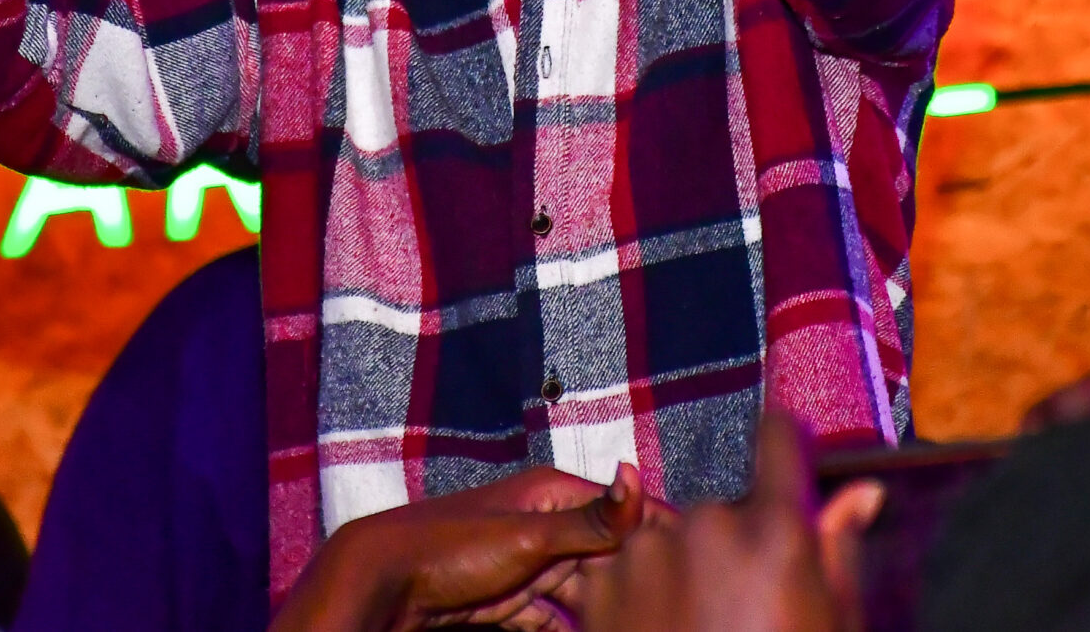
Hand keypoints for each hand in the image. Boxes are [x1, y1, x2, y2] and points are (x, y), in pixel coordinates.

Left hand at [274, 462, 645, 631]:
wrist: (384, 581)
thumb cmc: (452, 546)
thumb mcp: (529, 533)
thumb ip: (590, 518)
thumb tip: (637, 474)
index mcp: (553, 495)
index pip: (625, 510)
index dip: (664, 531)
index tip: (705, 555)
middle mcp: (545, 525)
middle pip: (608, 554)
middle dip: (638, 579)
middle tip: (677, 604)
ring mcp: (526, 565)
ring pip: (583, 591)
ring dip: (607, 611)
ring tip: (641, 622)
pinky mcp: (507, 601)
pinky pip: (551, 621)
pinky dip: (570, 630)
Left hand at [582, 410, 879, 631]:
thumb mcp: (828, 624)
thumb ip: (838, 552)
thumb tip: (863, 493)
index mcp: (775, 534)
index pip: (781, 440)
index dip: (787, 442)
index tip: (788, 447)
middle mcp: (707, 526)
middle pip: (727, 508)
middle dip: (737, 543)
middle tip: (746, 609)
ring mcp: (645, 553)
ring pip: (673, 537)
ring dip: (684, 568)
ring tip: (699, 630)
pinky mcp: (599, 584)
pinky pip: (628, 566)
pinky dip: (642, 592)